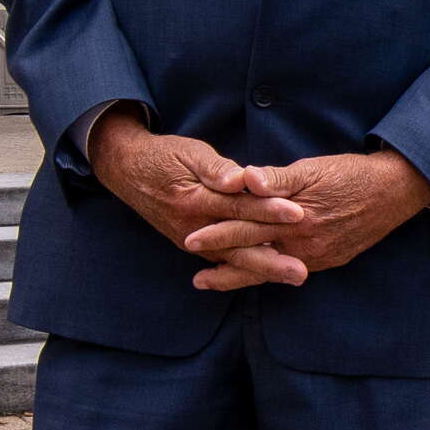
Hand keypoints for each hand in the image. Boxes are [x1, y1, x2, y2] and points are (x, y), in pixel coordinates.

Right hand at [87, 108, 309, 282]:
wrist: (128, 172)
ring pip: (233, 259)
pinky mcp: (194, 244)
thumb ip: (215, 168)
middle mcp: (194, 228)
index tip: (298, 213)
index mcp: (194, 201)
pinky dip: (246, 268)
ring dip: (263, 270)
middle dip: (272, 261)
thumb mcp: (188, 153)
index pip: (238, 207)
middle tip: (301, 272)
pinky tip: (269, 274)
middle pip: (238, 246)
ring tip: (293, 277)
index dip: (269, 209)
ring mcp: (193, 241)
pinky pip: (224, 260)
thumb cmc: (163, 157)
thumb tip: (237, 180)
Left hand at [181, 149, 429, 290]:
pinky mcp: (330, 259)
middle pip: (255, 257)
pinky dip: (270, 273)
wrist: (396, 190)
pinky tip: (258, 274)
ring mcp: (318, 256)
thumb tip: (247, 180)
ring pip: (272, 270)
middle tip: (196, 279)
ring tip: (215, 283)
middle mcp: (305, 244)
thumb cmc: (352, 173)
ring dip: (243, 276)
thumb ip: (278, 177)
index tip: (190, 239)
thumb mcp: (314, 169)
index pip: (247, 228)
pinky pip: (292, 269)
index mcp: (296, 219)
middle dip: (224, 268)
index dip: (218, 234)